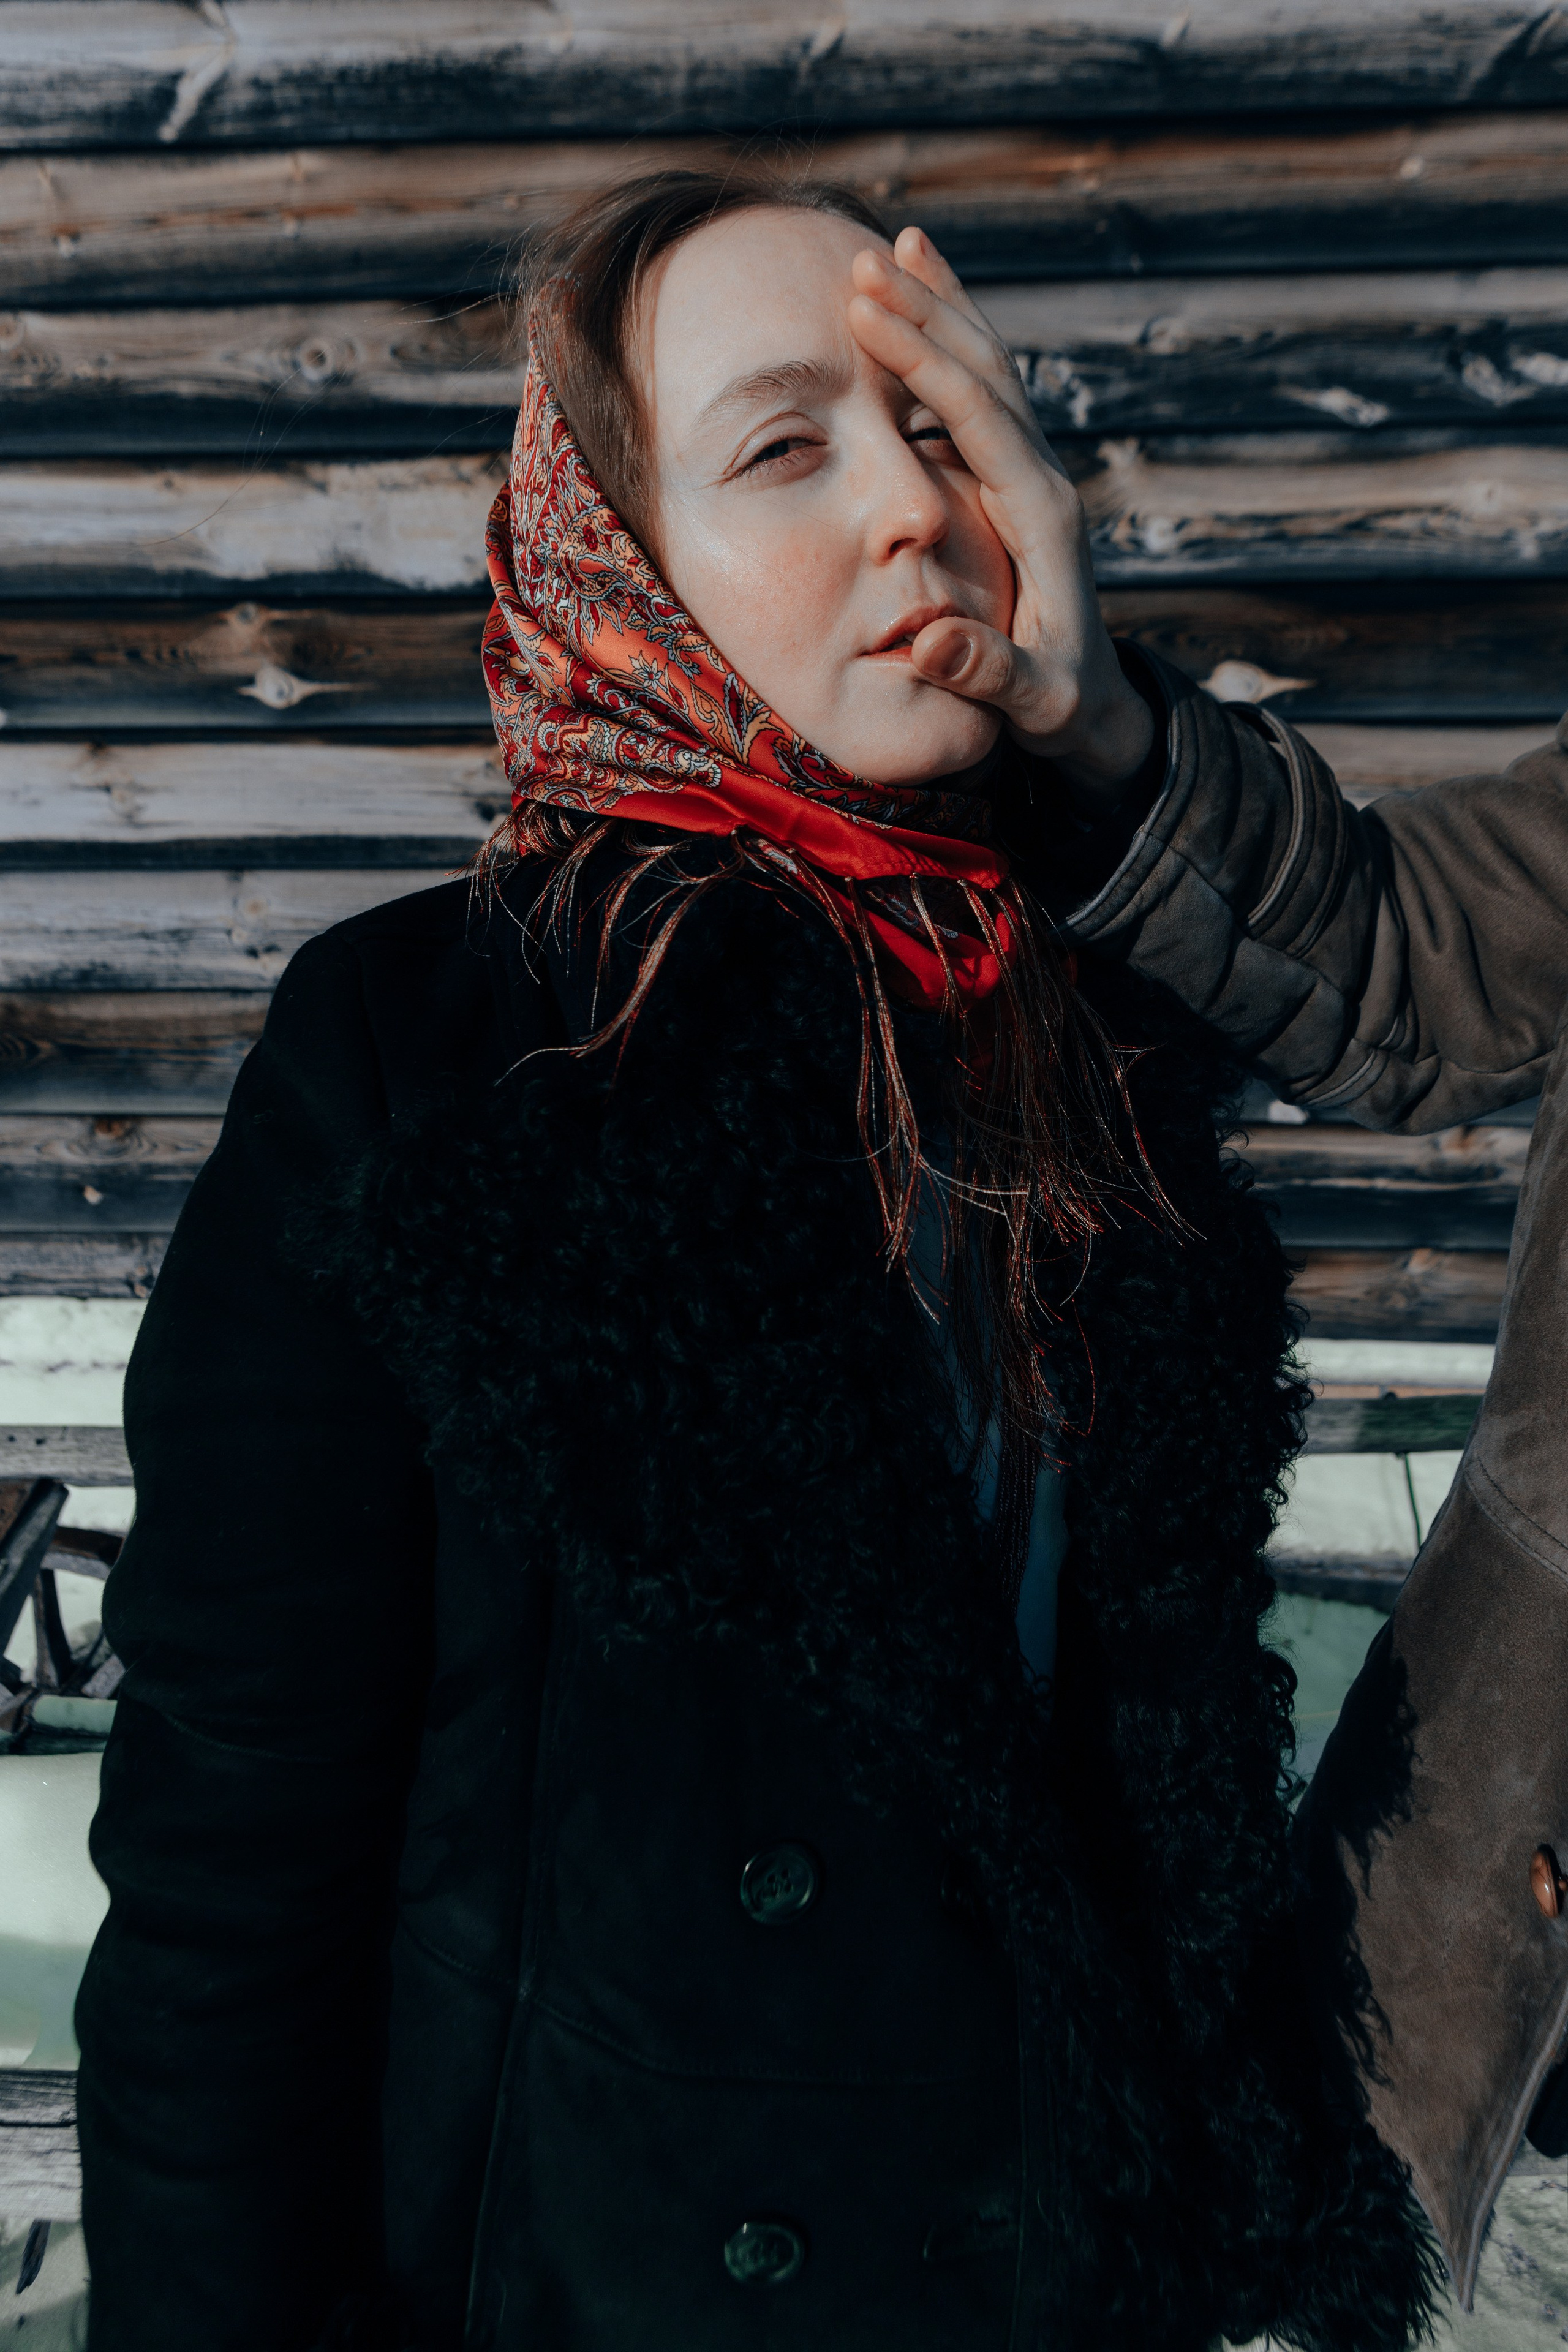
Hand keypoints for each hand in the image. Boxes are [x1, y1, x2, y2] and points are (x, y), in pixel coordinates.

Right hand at [847, 228, 1154, 812]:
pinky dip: (953, 346)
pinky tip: (920, 314)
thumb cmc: (1061, 708)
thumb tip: (931, 645)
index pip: (977, 415)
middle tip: (866, 257)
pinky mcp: (1019, 483)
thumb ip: (987, 670)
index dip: (923, 360)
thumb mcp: (1031, 700)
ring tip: (898, 246)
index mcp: (1040, 515)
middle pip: (987, 371)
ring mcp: (1034, 476)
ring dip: (944, 309)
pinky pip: (984, 397)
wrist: (1099, 708)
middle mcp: (1042, 479)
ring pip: (990, 370)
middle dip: (929, 310)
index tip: (866, 310)